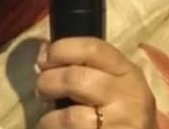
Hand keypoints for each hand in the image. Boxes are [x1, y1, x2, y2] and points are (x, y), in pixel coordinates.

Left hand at [35, 37, 157, 128]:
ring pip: (71, 117)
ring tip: (47, 120)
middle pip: (76, 79)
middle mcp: (127, 95)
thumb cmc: (122, 110)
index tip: (44, 60)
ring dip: (49, 118)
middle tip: (41, 92)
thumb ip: (82, 65)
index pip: (92, 48)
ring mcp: (120, 123)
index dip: (61, 50)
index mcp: (127, 71)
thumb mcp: (113, 82)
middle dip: (48, 83)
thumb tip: (42, 53)